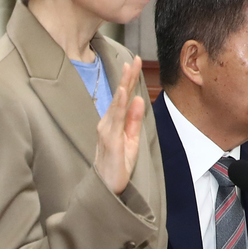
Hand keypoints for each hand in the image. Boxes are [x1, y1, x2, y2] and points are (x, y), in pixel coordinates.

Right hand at [94, 56, 145, 195]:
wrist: (107, 189)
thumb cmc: (117, 166)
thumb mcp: (131, 141)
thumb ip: (135, 121)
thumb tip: (140, 99)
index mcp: (113, 123)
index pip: (123, 98)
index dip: (129, 80)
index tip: (135, 62)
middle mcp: (107, 124)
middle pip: (119, 96)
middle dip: (127, 77)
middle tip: (135, 59)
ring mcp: (107, 131)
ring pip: (117, 104)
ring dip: (123, 85)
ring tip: (129, 70)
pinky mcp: (110, 141)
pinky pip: (115, 120)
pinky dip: (118, 104)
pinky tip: (123, 92)